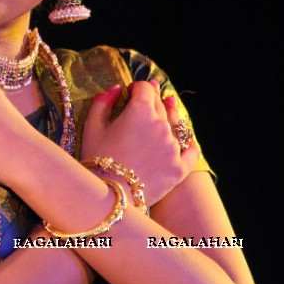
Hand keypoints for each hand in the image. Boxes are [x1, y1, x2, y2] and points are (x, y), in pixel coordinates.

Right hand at [81, 81, 198, 205]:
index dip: (137, 87)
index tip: (130, 93)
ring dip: (170, 115)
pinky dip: (189, 143)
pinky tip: (186, 139)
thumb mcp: (92, 126)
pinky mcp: (180, 167)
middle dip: (152, 99)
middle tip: (147, 99)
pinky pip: (191, 150)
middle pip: (159, 104)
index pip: (145, 88)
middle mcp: (161, 125)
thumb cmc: (97, 159)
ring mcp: (173, 147)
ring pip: (175, 124)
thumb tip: (116, 89)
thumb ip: (103, 101)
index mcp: (140, 111)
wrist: (108, 196)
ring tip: (170, 107)